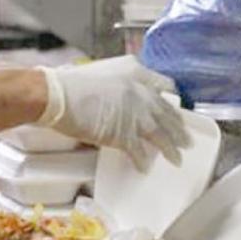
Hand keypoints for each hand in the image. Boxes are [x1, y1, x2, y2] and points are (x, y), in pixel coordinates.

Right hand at [36, 56, 190, 171]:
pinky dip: (143, 162)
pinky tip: (144, 168)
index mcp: (135, 71)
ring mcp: (137, 115)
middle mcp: (142, 91)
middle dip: (178, 128)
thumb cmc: (67, 82)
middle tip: (185, 138)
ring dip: (171, 148)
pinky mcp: (126, 135)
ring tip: (177, 158)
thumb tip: (116, 97)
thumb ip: (115, 83)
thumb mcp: (99, 72)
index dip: (170, 99)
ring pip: (162, 135)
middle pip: (168, 113)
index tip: (173, 107)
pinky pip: (140, 152)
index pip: (165, 84)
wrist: (55, 95)